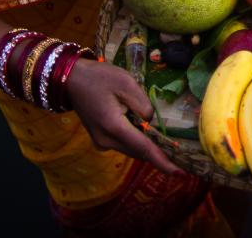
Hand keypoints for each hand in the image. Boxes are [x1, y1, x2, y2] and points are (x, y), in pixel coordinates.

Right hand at [65, 57, 183, 175]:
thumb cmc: (100, 78)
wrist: (72, 81)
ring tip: (162, 138)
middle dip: (157, 152)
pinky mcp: (100, 139)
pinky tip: (143, 128)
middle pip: (138, 151)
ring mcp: (101, 142)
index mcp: (114, 127)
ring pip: (131, 148)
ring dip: (146, 144)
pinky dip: (136, 140)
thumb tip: (149, 122)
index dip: (162, 160)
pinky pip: (124, 143)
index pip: (143, 148)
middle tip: (178, 152)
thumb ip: (142, 104)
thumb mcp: (126, 83)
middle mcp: (106, 141)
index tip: (178, 172)